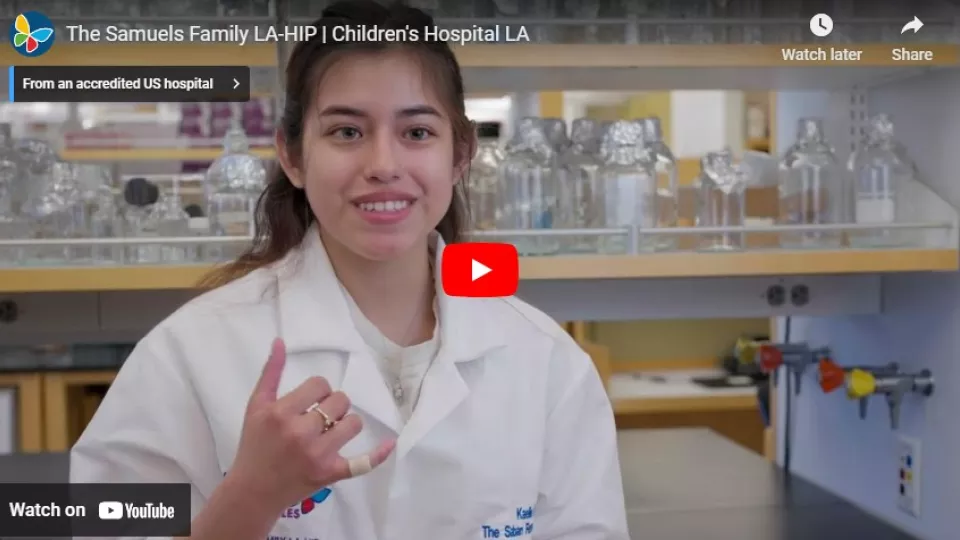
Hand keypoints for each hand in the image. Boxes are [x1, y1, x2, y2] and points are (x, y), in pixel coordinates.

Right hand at [228, 338, 394, 510]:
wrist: (253, 491)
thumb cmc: (254, 445)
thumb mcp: (256, 406)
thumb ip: (270, 373)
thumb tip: (280, 341)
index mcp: (281, 413)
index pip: (320, 384)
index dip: (318, 390)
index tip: (309, 402)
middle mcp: (300, 433)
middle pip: (340, 401)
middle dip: (332, 405)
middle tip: (318, 417)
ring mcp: (317, 455)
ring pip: (353, 423)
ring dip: (345, 424)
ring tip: (331, 431)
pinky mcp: (329, 473)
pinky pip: (362, 463)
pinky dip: (378, 454)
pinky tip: (390, 443)